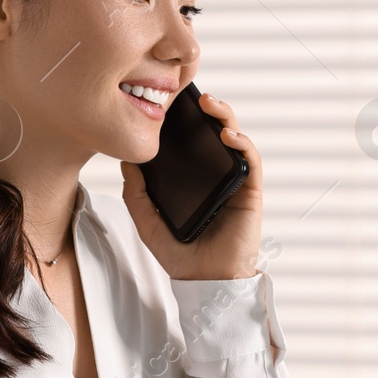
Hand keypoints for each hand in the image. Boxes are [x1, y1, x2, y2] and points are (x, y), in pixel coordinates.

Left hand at [120, 91, 264, 280]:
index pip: (192, 142)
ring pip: (236, 139)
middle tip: (191, 96)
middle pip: (215, 133)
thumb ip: (137, 195)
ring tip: (209, 105)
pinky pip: (250, 161)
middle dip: (207, 109)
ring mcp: (234, 182)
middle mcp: (216, 176)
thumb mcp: (148, 223)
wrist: (206, 282)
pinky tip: (228, 135)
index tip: (169, 102)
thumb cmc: (182, 255)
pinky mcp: (250, 192)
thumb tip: (126, 163)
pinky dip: (242, 144)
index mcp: (194, 179)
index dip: (185, 119)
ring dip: (225, 117)